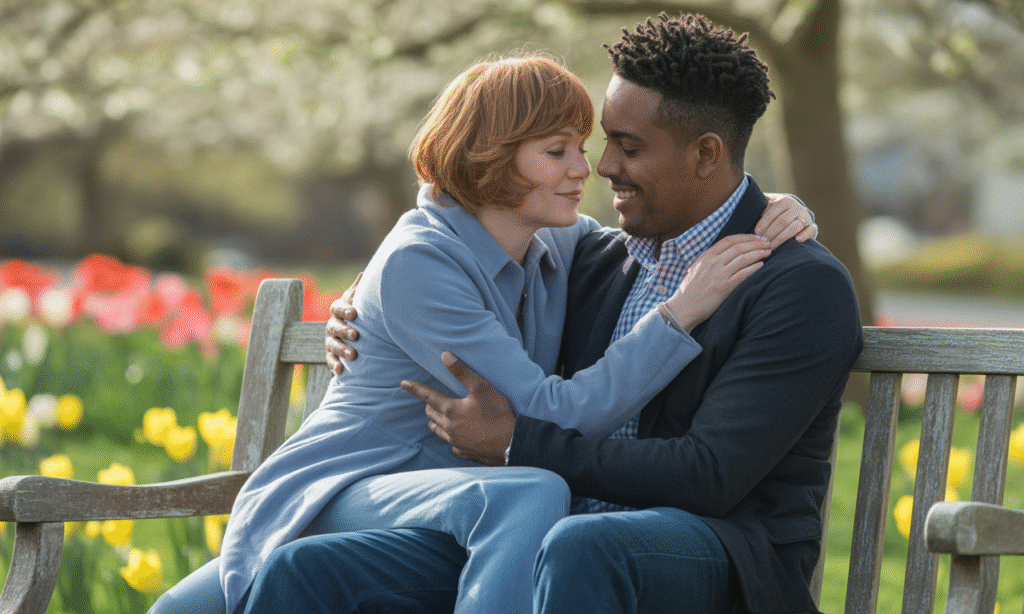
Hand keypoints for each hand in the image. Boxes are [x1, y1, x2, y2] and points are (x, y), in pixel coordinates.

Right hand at [325, 273, 361, 375]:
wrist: (360, 331)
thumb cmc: (362, 312)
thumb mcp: (361, 300)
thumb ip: (361, 290)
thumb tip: (364, 274)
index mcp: (338, 309)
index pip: (337, 307)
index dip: (344, 310)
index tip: (354, 313)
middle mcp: (332, 324)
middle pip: (334, 327)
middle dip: (344, 331)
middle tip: (356, 335)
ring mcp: (330, 339)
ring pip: (332, 344)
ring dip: (341, 349)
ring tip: (353, 355)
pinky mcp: (331, 354)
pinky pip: (330, 359)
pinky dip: (334, 365)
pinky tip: (340, 371)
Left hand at [401, 351, 514, 465]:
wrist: (511, 444)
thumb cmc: (497, 414)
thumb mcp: (482, 387)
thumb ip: (462, 372)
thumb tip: (445, 356)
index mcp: (450, 410)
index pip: (427, 396)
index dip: (415, 388)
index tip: (404, 383)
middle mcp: (448, 427)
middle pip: (430, 413)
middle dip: (429, 404)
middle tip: (433, 398)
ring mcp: (455, 442)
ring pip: (437, 430)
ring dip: (436, 421)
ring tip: (441, 415)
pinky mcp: (464, 452)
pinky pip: (451, 444)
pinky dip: (450, 437)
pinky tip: (458, 434)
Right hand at [663, 234, 769, 330]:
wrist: (683, 308)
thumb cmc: (691, 290)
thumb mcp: (697, 268)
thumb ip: (711, 258)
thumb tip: (729, 251)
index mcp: (706, 256)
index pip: (730, 240)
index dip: (747, 236)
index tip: (758, 237)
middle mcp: (712, 262)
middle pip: (739, 247)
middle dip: (757, 243)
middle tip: (768, 243)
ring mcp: (718, 275)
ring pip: (744, 258)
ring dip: (759, 253)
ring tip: (768, 252)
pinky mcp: (723, 288)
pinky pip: (743, 274)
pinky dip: (755, 268)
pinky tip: (762, 266)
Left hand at [757, 194, 816, 247]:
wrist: (793, 212)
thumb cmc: (774, 212)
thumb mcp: (767, 206)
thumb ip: (759, 208)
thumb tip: (745, 211)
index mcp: (784, 201)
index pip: (773, 212)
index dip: (764, 223)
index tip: (756, 232)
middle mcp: (796, 208)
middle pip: (782, 221)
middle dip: (771, 233)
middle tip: (762, 243)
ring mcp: (805, 217)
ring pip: (794, 227)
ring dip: (782, 238)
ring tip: (772, 246)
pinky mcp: (811, 226)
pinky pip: (811, 230)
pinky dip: (805, 235)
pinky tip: (797, 240)